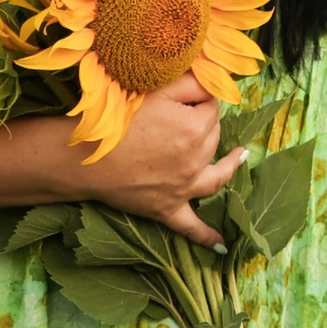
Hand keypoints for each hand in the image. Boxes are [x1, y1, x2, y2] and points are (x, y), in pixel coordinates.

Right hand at [67, 74, 246, 246]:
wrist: (85, 156)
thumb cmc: (118, 119)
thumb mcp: (157, 89)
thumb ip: (192, 83)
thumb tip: (214, 85)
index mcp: (196, 128)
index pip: (212, 108)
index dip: (199, 100)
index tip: (184, 98)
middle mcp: (196, 160)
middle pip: (213, 138)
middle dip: (205, 125)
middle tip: (184, 117)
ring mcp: (184, 188)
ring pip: (216, 175)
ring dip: (230, 167)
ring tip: (241, 156)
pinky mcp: (167, 209)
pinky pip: (191, 226)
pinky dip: (206, 235)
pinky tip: (222, 244)